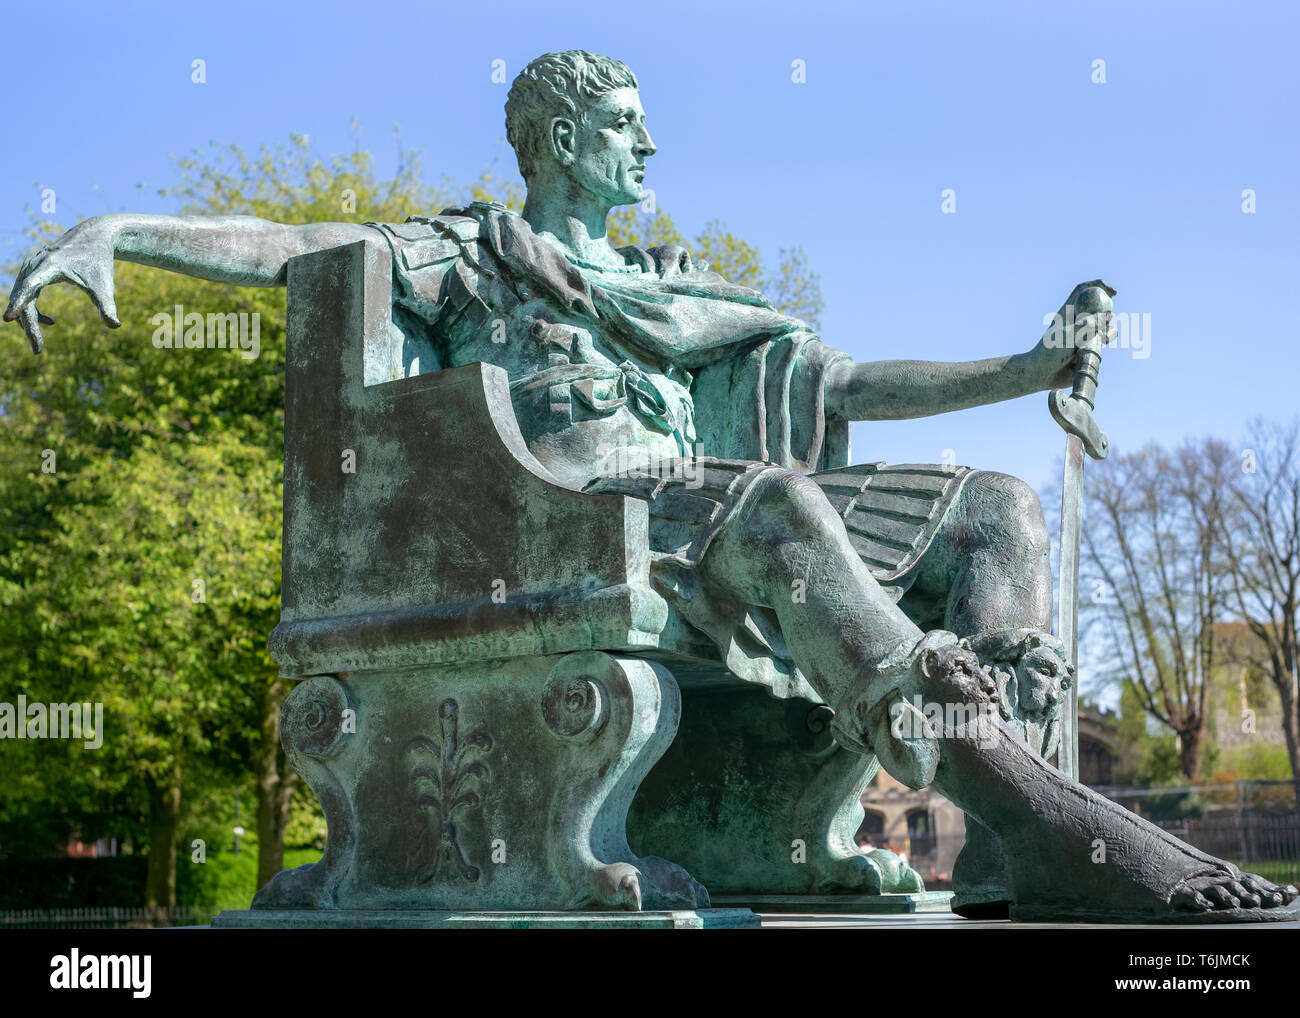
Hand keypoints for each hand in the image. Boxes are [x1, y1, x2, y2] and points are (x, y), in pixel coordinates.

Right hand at [3, 217, 120, 353]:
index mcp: (50, 265)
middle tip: (37, 351)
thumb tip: (115, 326)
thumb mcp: (104, 284)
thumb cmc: (100, 262)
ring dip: (29, 320)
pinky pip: (27, 292)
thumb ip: (107, 305)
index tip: (9, 318)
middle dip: (29, 325)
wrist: (93, 237)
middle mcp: (35, 264)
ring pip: (23, 296)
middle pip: (24, 297)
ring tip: (38, 345)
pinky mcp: (34, 270)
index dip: (20, 303)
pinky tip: (51, 322)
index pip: (30, 286)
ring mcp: (32, 266)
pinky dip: (34, 309)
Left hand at [1026, 278, 1116, 390]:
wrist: (1041, 375)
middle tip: (1106, 323)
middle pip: (1100, 306)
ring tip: (1097, 341)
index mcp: (1069, 311)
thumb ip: (1086, 327)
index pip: (1086, 290)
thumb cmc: (1049, 354)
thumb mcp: (1068, 337)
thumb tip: (1104, 317)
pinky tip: (1093, 352)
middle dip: (1107, 314)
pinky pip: (1103, 343)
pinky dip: (1103, 345)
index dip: (1100, 286)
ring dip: (1108, 332)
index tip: (1113, 292)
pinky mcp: (1088, 347)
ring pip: (1105, 327)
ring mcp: (1083, 333)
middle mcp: (1077, 320)